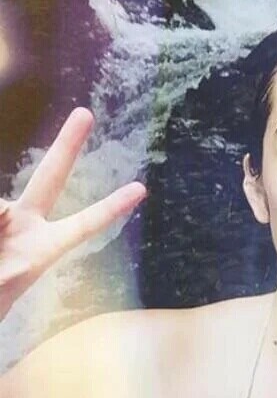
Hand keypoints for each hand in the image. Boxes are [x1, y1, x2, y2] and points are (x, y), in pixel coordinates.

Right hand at [0, 108, 145, 319]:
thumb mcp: (3, 284)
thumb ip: (8, 255)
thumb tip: (2, 208)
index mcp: (45, 247)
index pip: (85, 224)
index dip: (111, 207)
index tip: (141, 189)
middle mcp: (26, 223)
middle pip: (51, 176)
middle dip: (67, 145)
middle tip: (85, 114)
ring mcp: (3, 214)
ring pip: (0, 204)